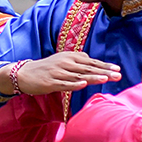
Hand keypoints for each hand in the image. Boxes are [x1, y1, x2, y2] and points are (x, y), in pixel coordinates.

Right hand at [0, 52, 120, 94]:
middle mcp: (65, 63)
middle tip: (118, 75)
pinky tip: (83, 85)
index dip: (105, 66)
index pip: (91, 62)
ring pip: (78, 76)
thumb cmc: (46, 69)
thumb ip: (78, 62)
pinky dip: (74, 84)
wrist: (24, 73)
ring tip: (105, 79)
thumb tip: (93, 62)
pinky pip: (64, 84)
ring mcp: (58, 72)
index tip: (118, 69)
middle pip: (88, 68)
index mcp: (70, 57)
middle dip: (104, 71)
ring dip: (92, 77)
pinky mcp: (50, 82)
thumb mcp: (63, 61)